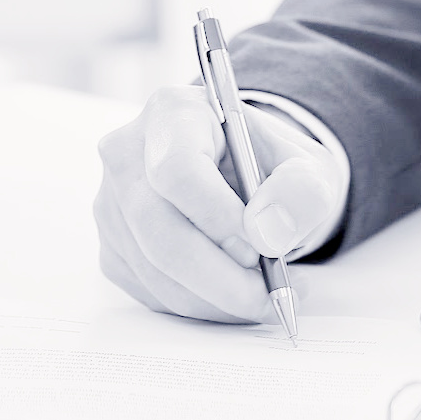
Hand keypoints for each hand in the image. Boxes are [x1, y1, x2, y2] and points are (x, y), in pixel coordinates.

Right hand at [95, 85, 342, 321]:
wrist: (247, 177)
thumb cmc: (272, 167)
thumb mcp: (308, 167)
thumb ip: (301, 191)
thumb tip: (268, 232)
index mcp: (174, 113)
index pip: (177, 169)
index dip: (217, 216)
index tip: (261, 247)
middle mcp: (128, 154)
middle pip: (159, 228)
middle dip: (220, 276)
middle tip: (270, 294)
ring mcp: (112, 204)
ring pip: (155, 270)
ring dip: (217, 298)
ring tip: (268, 294)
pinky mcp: (113, 248)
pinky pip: (152, 292)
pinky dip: (201, 305)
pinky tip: (236, 292)